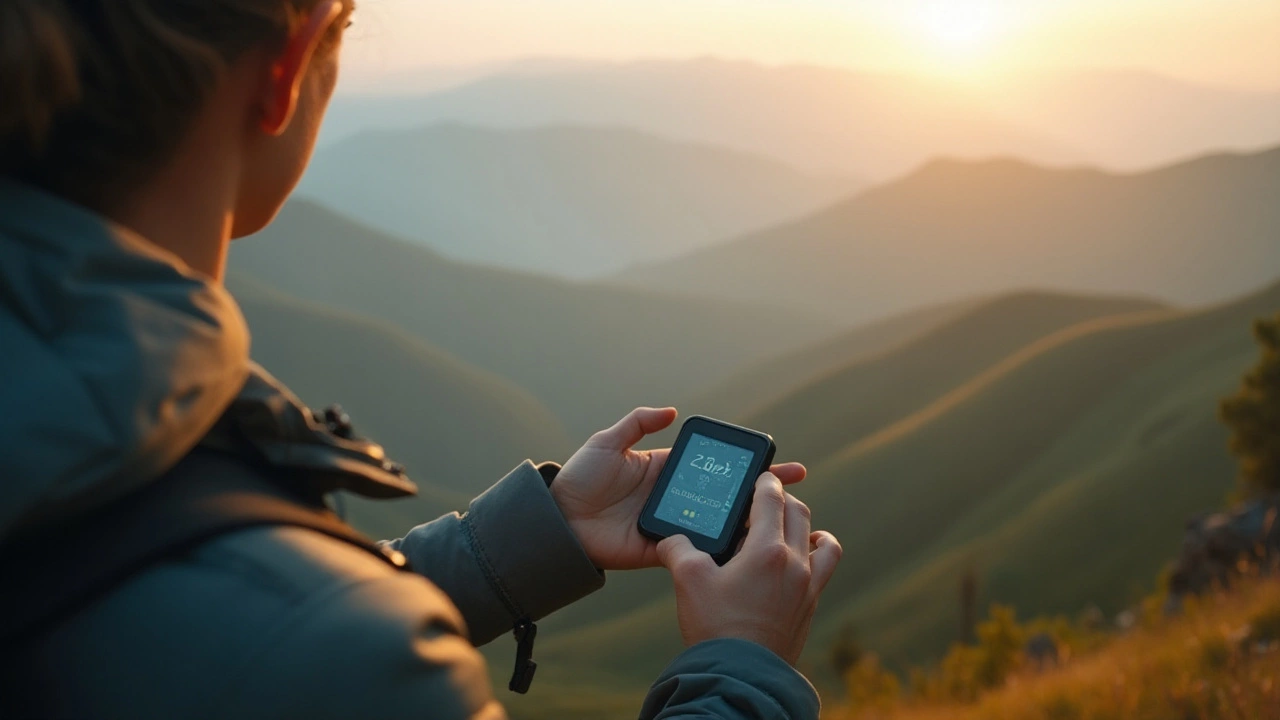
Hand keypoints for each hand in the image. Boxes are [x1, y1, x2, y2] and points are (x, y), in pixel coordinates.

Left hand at [553, 407, 806, 570]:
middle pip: (725, 494)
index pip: (712, 465)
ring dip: (749, 518)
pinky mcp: (665, 548)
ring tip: (782, 512)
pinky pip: (698, 547)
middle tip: (796, 484)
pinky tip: (751, 543)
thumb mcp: (608, 442)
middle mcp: (675, 497)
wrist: (558, 520)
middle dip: (761, 490)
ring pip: (718, 522)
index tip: (771, 456)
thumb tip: (673, 410)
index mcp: (665, 470)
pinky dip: (724, 545)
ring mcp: (673, 524)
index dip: (740, 462)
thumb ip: (638, 423)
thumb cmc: (580, 478)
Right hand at [657, 473, 841, 665]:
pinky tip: (801, 560)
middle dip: (782, 500)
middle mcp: (795, 563)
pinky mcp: (810, 605)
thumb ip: (678, 550)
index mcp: (766, 550)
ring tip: (791, 528)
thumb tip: (670, 539)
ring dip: (807, 526)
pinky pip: (825, 568)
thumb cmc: (716, 627)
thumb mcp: (688, 581)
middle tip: (765, 499)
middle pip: (799, 513)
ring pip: (821, 540)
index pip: (771, 499)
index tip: (758, 476)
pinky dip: (817, 554)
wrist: (740, 675)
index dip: (764, 482)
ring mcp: (808, 586)